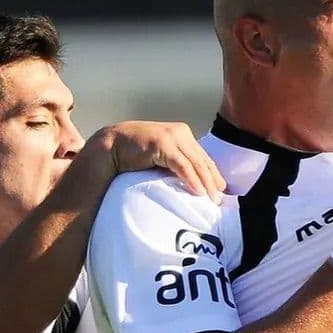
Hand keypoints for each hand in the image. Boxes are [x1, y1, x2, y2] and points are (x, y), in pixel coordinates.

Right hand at [92, 121, 225, 202]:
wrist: (111, 145)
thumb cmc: (133, 155)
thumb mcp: (160, 159)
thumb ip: (173, 165)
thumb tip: (188, 183)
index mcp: (182, 134)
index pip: (201, 157)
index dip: (212, 174)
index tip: (220, 190)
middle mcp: (180, 132)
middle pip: (202, 160)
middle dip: (213, 180)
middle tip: (221, 200)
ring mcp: (172, 136)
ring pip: (195, 163)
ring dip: (206, 183)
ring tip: (213, 200)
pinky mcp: (163, 144)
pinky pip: (182, 165)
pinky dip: (192, 179)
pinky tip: (199, 192)